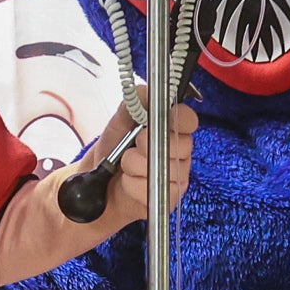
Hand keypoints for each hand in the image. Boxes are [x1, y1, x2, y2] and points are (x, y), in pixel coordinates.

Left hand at [101, 101, 197, 224]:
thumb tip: (147, 92)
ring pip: (166, 169)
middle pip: (181, 146)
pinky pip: (156, 190)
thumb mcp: (120, 119)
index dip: (179, 119)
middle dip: (149, 144)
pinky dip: (134, 185)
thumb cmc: (114, 149)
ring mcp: (178, 175)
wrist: (100, 182)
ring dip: (136, 166)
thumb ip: (135, 102)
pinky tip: (128, 182)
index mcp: (172, 127)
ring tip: (126, 165)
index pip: (189, 120)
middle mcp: (180, 150)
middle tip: (134, 144)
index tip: (163, 120)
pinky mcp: (170, 197)